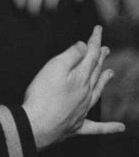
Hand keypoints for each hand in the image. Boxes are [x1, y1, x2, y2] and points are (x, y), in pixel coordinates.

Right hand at [22, 25, 124, 149]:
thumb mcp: (55, 66)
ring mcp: (82, 111)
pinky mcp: (76, 126)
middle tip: (106, 49)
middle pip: (96, 72)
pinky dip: (110, 127)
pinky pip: (98, 128)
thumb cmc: (43, 95)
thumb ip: (72, 55)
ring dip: (105, 81)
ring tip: (111, 72)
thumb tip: (85, 46)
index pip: (91, 54)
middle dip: (100, 58)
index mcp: (81, 78)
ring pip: (98, 93)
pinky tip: (120, 127)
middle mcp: (85, 93)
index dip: (95, 41)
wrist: (36, 125)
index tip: (98, 29)